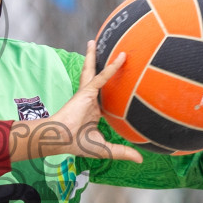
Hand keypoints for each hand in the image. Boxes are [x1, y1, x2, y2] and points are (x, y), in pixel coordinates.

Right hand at [12, 40, 142, 163]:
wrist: (61, 139)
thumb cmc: (77, 144)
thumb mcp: (105, 148)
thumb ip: (123, 151)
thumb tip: (141, 159)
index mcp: (94, 111)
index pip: (107, 99)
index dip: (114, 92)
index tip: (123, 86)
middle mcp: (91, 100)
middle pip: (99, 80)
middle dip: (102, 66)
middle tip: (109, 53)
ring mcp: (88, 94)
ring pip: (95, 72)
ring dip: (95, 57)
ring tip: (94, 42)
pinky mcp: (87, 91)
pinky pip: (102, 77)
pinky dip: (112, 67)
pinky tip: (122, 57)